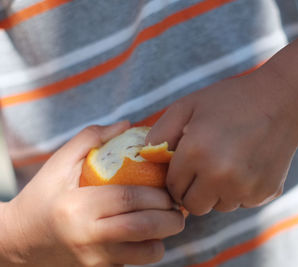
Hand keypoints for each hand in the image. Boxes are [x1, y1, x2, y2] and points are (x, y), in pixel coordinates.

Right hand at [0, 122, 183, 266]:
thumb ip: (90, 139)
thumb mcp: (58, 163)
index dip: (157, 193)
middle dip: (170, 217)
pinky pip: (133, 262)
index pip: (129, 199)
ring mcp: (94, 258)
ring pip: (144, 253)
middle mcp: (87, 236)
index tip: (170, 187)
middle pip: (143, 227)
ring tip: (167, 221)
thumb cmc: (42, 197)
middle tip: (178, 206)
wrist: (19, 241)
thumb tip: (127, 124)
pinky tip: (147, 234)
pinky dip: (148, 249)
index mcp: (78, 206)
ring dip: (164, 237)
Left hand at [147, 68, 297, 214]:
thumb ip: (160, 132)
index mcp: (196, 153)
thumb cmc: (230, 100)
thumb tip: (145, 158)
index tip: (184, 167)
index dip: (175, 178)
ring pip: (218, 207)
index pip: (172, 188)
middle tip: (202, 168)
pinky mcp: (264, 193)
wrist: (282, 101)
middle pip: (193, 205)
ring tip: (226, 163)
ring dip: (216, 192)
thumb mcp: (188, 106)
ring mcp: (245, 187)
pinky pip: (241, 203)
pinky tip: (245, 166)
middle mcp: (220, 176)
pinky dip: (239, 191)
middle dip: (193, 190)